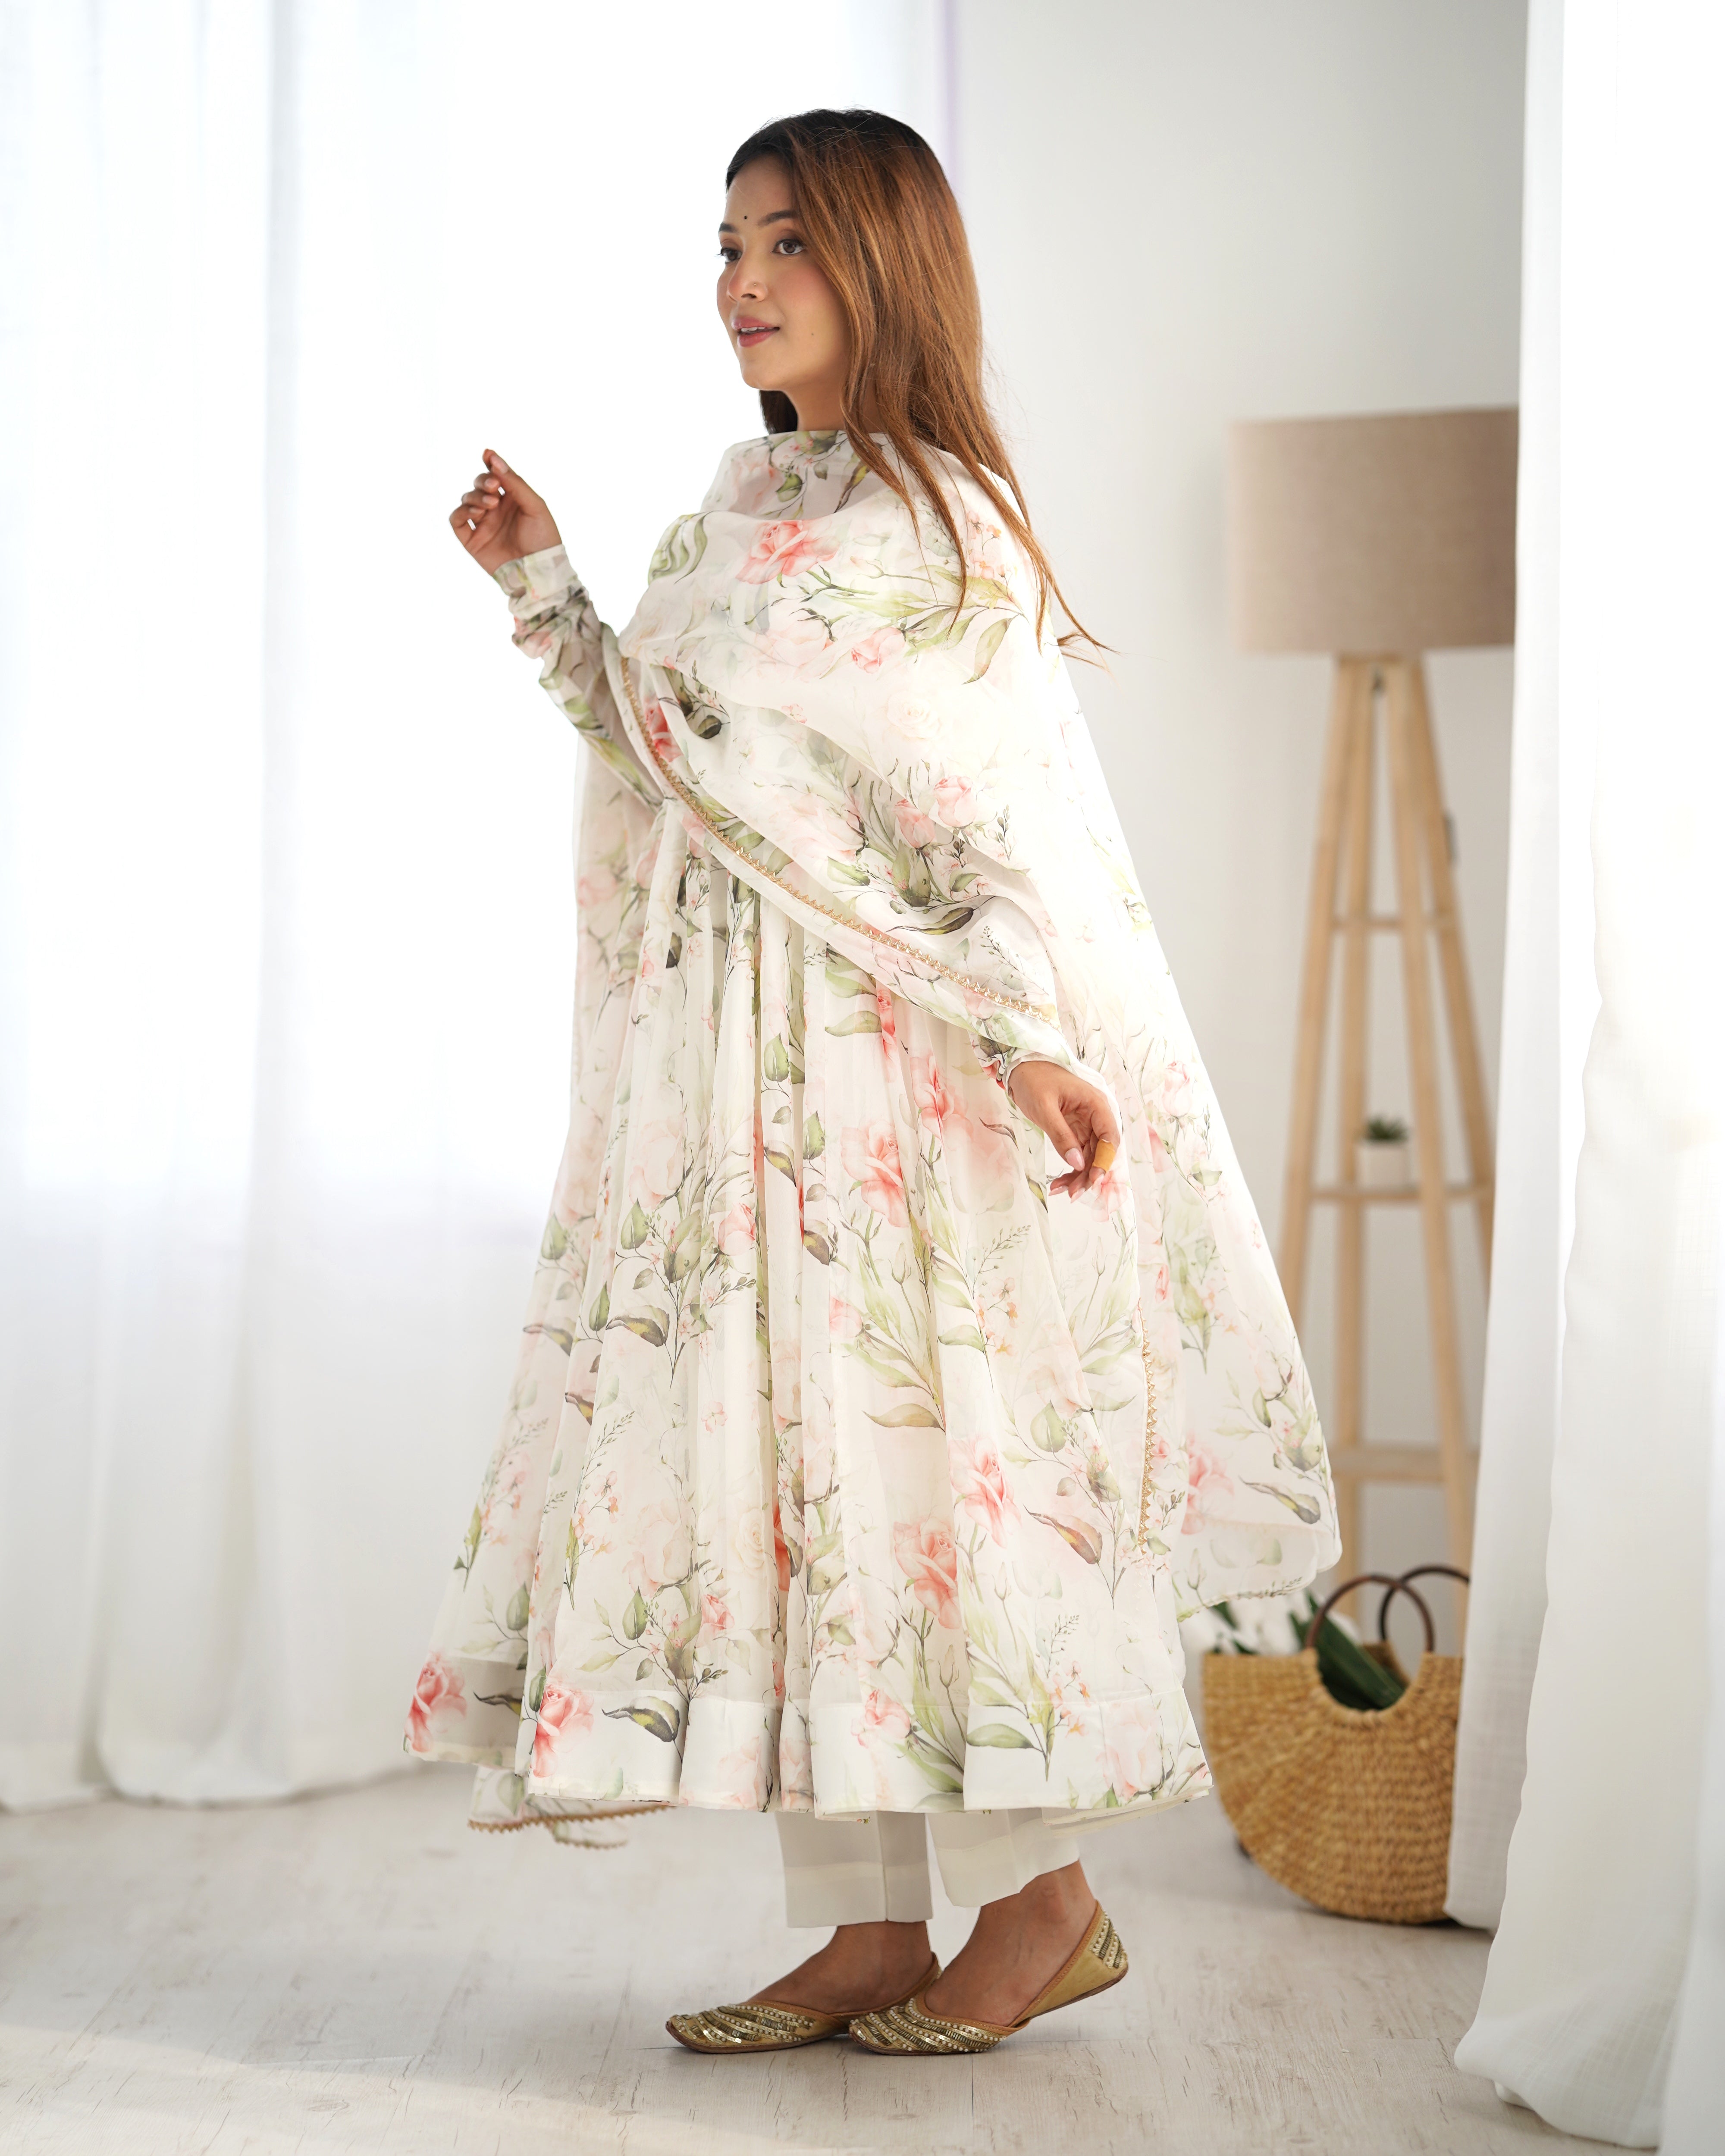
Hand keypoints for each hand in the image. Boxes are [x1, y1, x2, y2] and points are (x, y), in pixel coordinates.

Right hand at [449, 448, 561, 574]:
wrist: (539, 571)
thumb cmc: (543, 539)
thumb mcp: (534, 505)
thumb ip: (514, 482)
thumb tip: (493, 458)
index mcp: (512, 499)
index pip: (496, 475)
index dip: (490, 463)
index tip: (487, 455)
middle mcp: (496, 509)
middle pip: (479, 484)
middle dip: (483, 481)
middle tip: (495, 488)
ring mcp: (483, 524)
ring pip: (467, 499)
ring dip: (475, 496)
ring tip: (490, 505)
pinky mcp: (472, 540)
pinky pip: (457, 520)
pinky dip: (462, 511)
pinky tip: (477, 513)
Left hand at [1008, 1061, 1120, 1196]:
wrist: (1022, 1068)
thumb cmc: (1034, 1081)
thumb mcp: (1045, 1109)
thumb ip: (1061, 1136)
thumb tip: (1077, 1163)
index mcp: (1096, 1104)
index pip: (1110, 1137)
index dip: (1104, 1161)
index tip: (1093, 1180)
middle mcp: (1096, 1116)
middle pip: (1101, 1151)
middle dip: (1089, 1174)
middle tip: (1072, 1193)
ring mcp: (1086, 1124)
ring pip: (1089, 1156)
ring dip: (1078, 1175)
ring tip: (1060, 1190)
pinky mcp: (1074, 1130)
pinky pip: (1078, 1153)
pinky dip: (1070, 1168)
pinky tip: (1059, 1182)